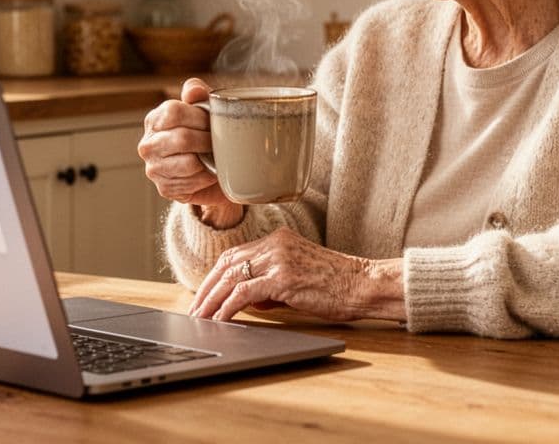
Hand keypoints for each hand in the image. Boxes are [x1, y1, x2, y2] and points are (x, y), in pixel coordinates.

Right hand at [139, 79, 240, 221]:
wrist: (210, 169)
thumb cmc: (204, 134)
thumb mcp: (204, 108)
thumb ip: (198, 93)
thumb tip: (194, 90)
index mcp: (154, 120)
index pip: (174, 112)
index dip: (199, 117)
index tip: (211, 122)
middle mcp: (148, 144)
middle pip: (182, 139)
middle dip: (207, 140)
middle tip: (217, 141)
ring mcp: (153, 168)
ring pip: (189, 163)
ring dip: (208, 160)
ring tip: (214, 156)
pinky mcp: (164, 189)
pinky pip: (193, 182)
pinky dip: (206, 177)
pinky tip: (208, 172)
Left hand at [189, 227, 404, 322]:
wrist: (364, 284)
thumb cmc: (338, 285)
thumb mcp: (299, 277)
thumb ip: (272, 286)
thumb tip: (249, 301)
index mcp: (279, 239)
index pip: (235, 254)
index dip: (215, 275)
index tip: (204, 294)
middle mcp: (275, 244)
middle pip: (227, 263)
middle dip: (206, 288)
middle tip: (194, 309)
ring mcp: (279, 259)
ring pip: (231, 277)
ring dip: (212, 299)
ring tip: (201, 317)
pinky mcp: (283, 277)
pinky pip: (244, 292)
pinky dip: (228, 307)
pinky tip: (221, 319)